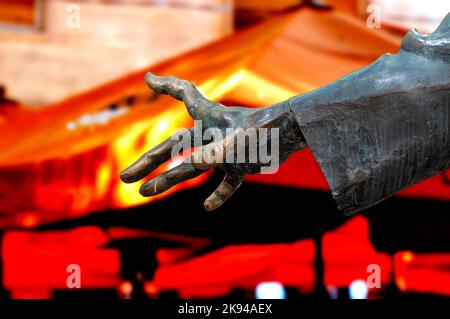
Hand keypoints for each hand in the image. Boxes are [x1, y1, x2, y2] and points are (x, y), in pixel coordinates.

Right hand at [120, 73, 305, 210]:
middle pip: (173, 147)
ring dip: (169, 180)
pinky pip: (226, 182)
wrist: (295, 138)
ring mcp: (225, 151)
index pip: (184, 94)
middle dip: (148, 161)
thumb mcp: (237, 144)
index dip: (167, 86)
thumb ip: (212, 153)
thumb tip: (190, 164)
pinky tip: (208, 207)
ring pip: (191, 167)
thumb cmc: (267, 134)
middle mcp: (213, 134)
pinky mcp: (240, 166)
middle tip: (126, 177)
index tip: (149, 79)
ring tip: (145, 192)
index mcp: (210, 117)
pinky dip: (218, 194)